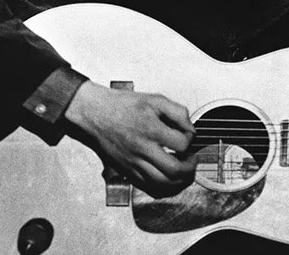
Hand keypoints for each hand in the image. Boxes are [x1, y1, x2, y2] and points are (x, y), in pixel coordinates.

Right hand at [64, 80, 196, 197]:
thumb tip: (190, 127)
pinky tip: (169, 181)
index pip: (182, 143)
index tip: (189, 137)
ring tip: (185, 173)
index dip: (191, 140)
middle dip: (190, 168)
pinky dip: (163, 189)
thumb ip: (178, 112)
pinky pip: (148, 188)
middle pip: (174, 170)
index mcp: (151, 129)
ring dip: (180, 182)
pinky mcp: (127, 171)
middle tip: (192, 160)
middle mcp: (142, 149)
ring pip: (162, 184)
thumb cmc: (122, 106)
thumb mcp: (155, 99)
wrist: (95, 114)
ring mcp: (133, 163)